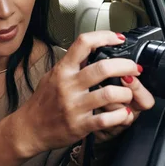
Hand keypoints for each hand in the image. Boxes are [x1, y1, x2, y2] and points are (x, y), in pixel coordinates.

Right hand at [11, 31, 152, 157]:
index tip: (118, 38)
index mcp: (63, 70)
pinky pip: (106, 119)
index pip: (84, 43)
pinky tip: (123, 113)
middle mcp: (68, 85)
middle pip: (104, 68)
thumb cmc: (42, 103)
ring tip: (129, 93)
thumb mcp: (52, 76)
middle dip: (126, 66)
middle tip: (135, 68)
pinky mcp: (80, 125)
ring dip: (126, 93)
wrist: (30, 129)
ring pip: (109, 94)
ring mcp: (74, 106)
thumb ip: (71, 64)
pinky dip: (120, 116)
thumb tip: (90, 51)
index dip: (105, 37)